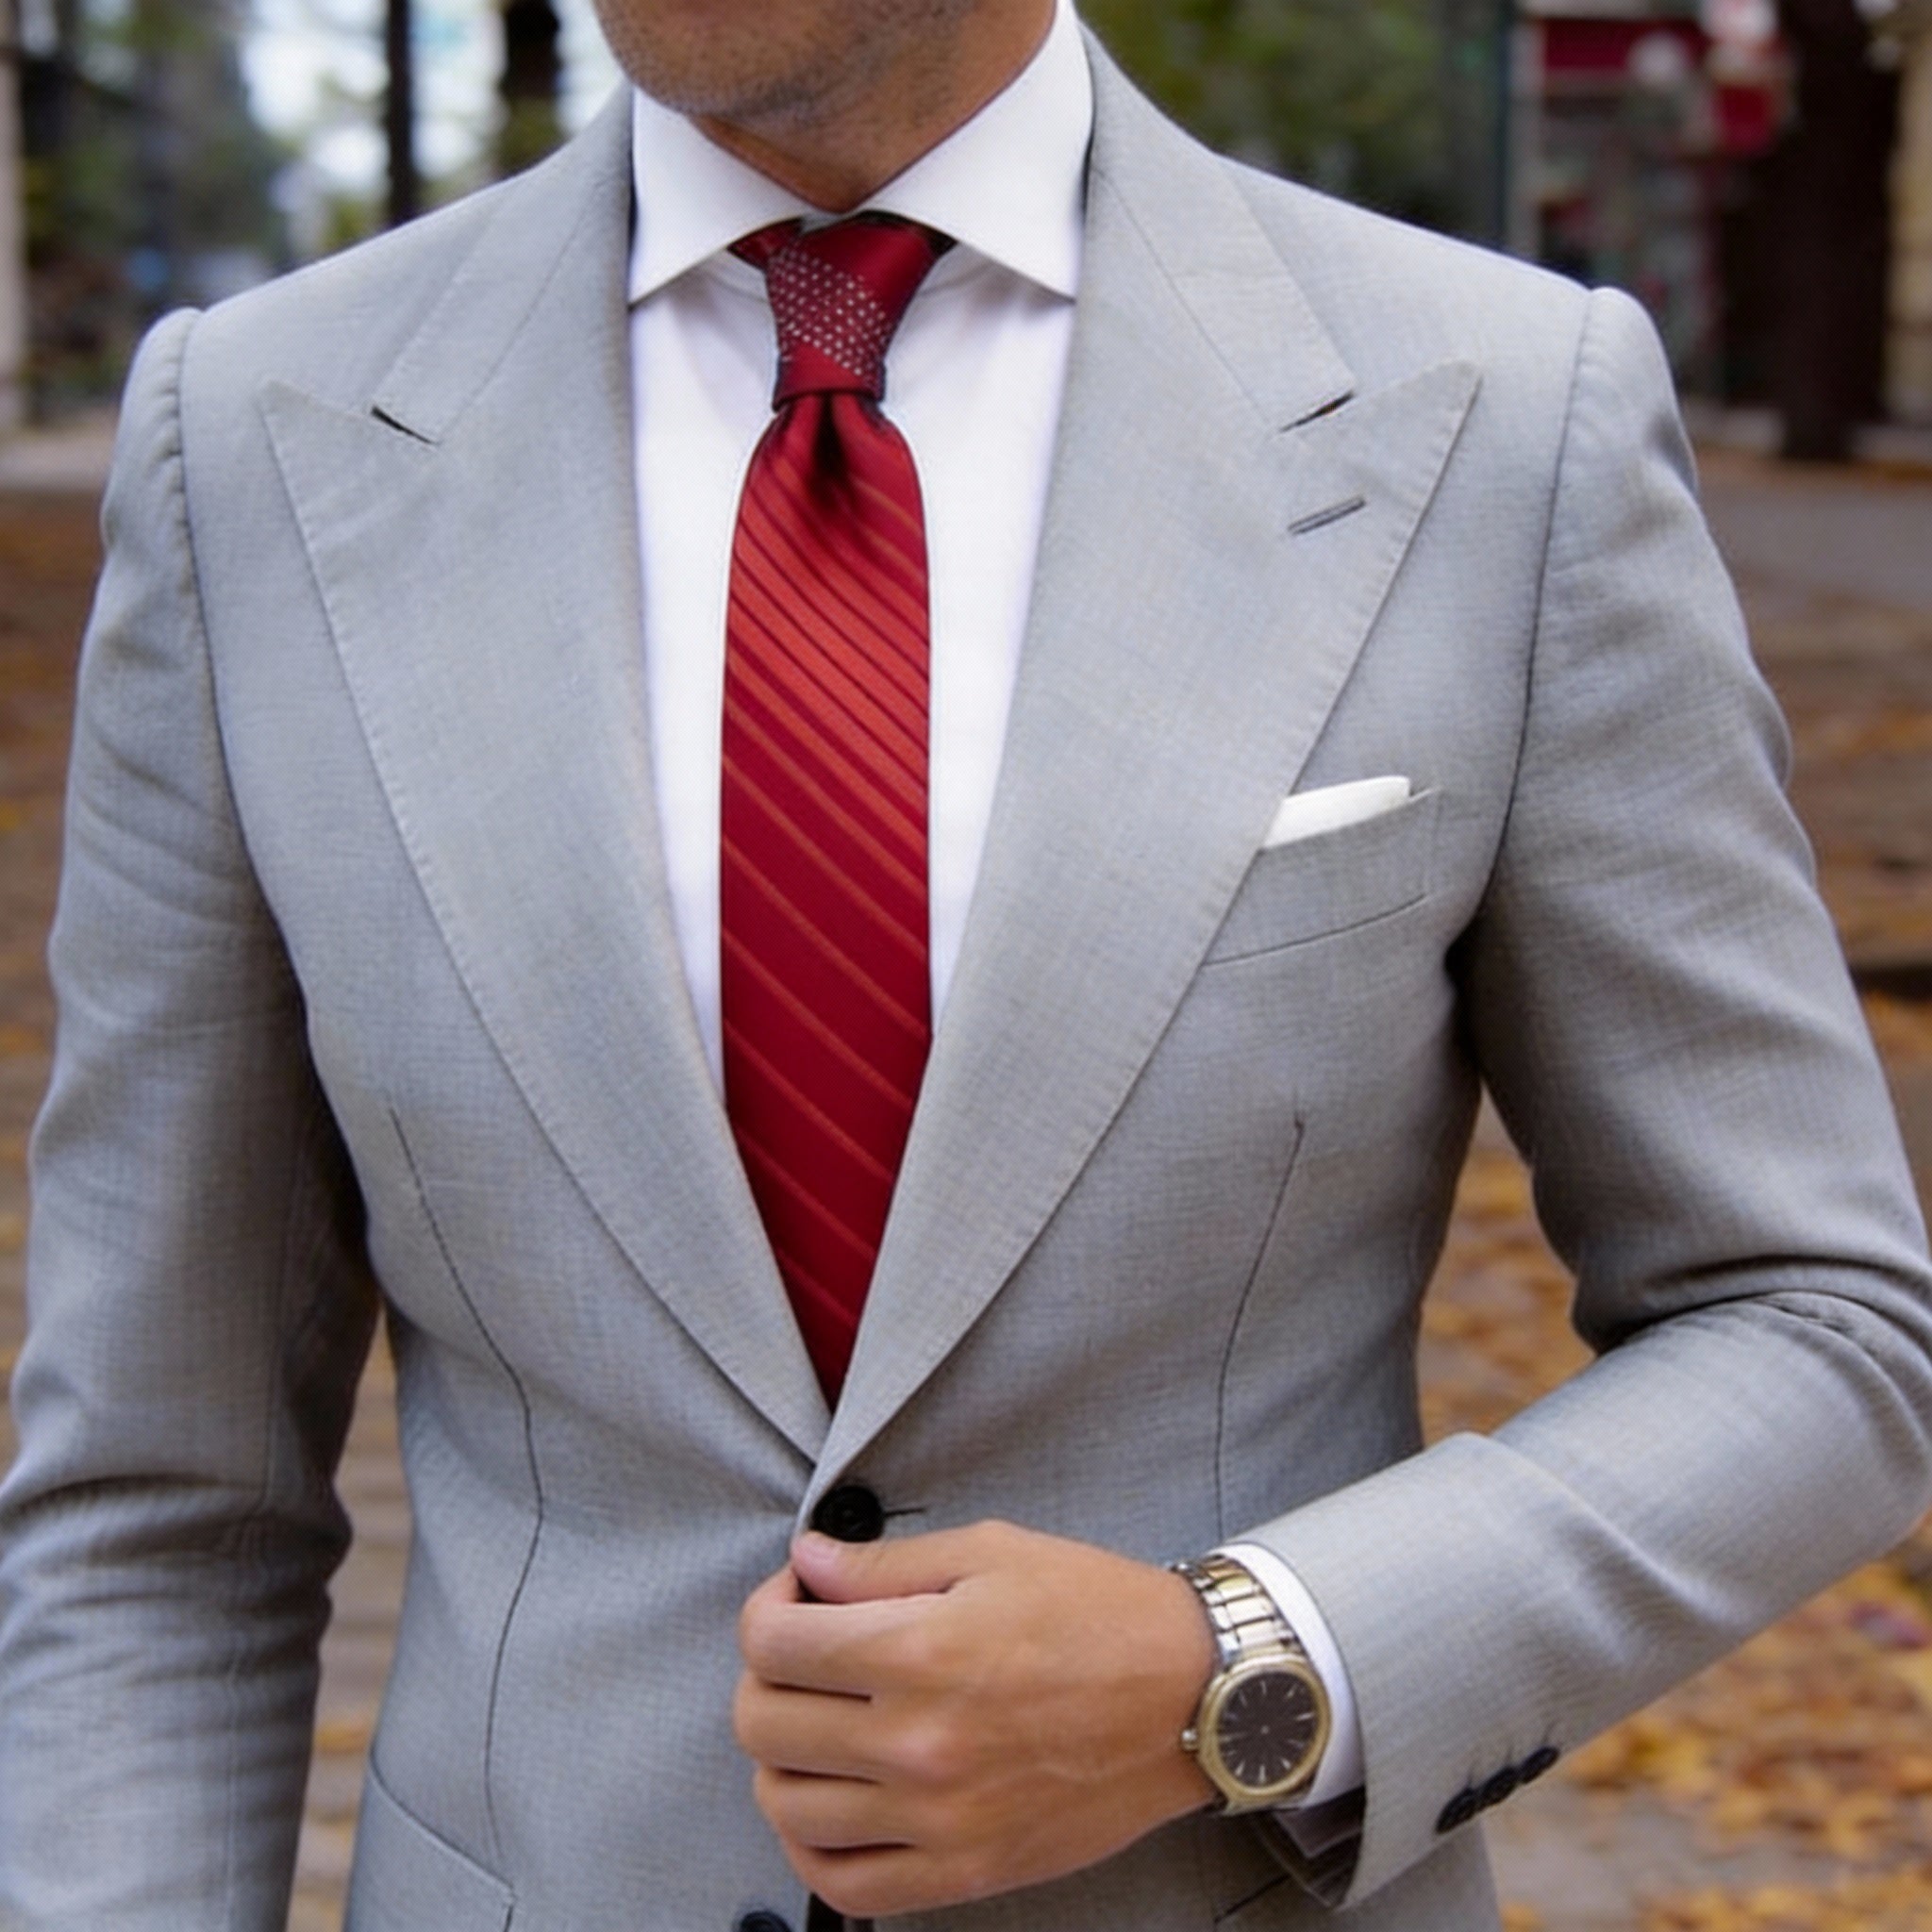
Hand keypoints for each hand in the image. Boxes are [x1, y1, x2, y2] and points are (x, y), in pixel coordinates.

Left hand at [733, 1518, 1216, 1917]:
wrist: (1191, 1697)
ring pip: (785, 1805)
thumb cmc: (1098, 1612)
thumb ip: (884, 1564)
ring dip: (782, 1754)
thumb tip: (807, 1565)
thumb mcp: (992, 1552)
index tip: (799, 1596)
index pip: (773, 1642)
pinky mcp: (963, 1872)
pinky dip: (811, 1843)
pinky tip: (831, 1796)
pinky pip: (843, 1882)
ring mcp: (937, 1821)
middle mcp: (916, 1744)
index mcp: (920, 1652)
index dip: (768, 1607)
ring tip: (821, 1719)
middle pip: (762, 1722)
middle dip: (766, 1673)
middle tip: (808, 1650)